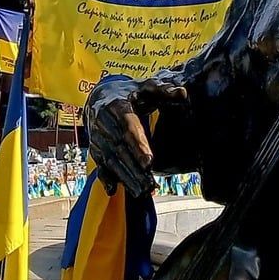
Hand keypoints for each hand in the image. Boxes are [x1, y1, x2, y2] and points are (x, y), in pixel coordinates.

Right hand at [84, 75, 186, 198]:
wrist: (101, 98)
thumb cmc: (131, 95)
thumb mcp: (147, 88)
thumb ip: (164, 90)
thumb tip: (183, 93)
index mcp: (118, 106)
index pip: (129, 128)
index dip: (139, 145)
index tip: (150, 162)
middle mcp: (104, 123)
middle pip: (120, 149)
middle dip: (135, 168)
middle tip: (150, 185)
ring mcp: (98, 138)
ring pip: (111, 160)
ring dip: (125, 177)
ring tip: (142, 191)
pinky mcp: (95, 149)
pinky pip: (100, 165)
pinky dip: (105, 178)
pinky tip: (113, 190)